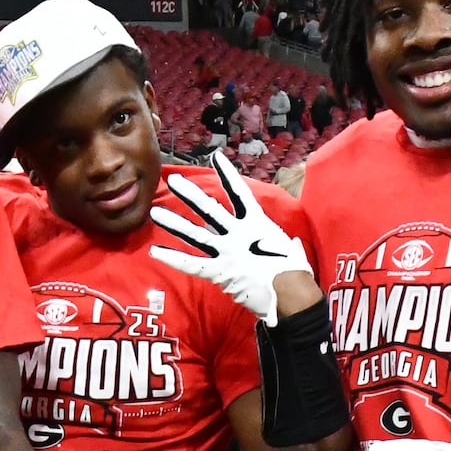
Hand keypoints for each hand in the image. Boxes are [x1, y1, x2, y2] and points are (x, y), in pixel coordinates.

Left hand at [147, 169, 318, 326]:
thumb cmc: (296, 273)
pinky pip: (192, 265)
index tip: (215, 157)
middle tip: (172, 181)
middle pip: (210, 209)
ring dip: (174, 223)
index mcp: (257, 224)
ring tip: (155, 212)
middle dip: (190, 194)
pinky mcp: (219, 272)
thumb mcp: (293, 251)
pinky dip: (173, 259)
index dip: (227, 174)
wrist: (291, 294)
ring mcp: (227, 252)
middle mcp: (238, 233)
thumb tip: (292, 246)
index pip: (239, 193)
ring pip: (195, 234)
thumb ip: (288, 245)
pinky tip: (155, 252)